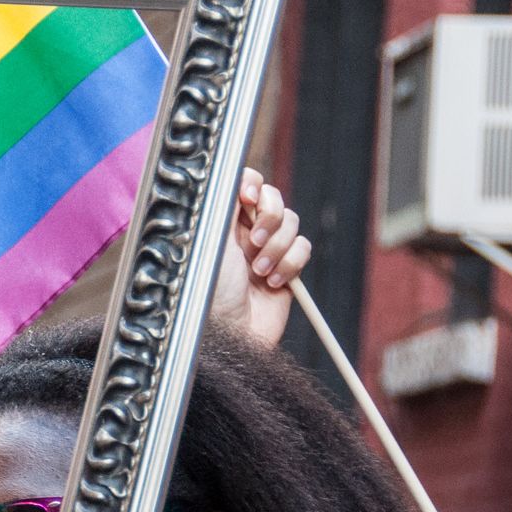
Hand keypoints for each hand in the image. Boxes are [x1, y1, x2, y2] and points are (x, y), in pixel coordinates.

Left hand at [209, 167, 309, 345]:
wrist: (228, 333)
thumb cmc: (207, 291)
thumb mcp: (210, 241)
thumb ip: (225, 206)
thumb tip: (235, 177)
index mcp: (221, 222)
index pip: (244, 185)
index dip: (252, 184)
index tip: (248, 196)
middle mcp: (243, 233)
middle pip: (273, 198)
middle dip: (269, 216)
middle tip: (254, 241)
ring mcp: (266, 251)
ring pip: (291, 223)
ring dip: (277, 247)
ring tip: (258, 272)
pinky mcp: (286, 270)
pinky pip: (303, 249)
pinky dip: (290, 264)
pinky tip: (272, 283)